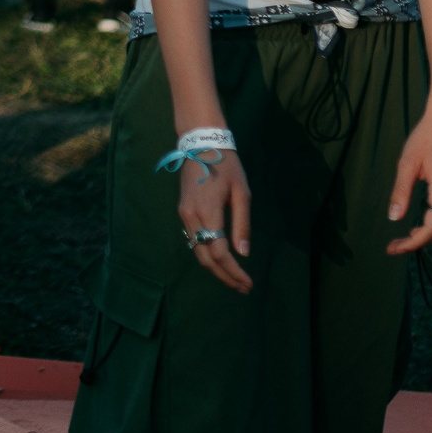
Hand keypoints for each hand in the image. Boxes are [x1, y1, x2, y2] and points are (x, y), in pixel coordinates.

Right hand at [176, 146, 253, 293]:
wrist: (200, 144)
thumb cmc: (226, 166)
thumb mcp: (242, 193)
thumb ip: (242, 224)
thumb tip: (244, 253)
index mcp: (208, 212)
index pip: (219, 252)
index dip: (234, 271)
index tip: (248, 283)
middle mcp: (191, 217)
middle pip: (205, 258)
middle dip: (225, 276)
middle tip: (243, 288)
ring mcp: (184, 215)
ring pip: (197, 251)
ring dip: (216, 269)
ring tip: (234, 279)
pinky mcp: (183, 212)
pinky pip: (193, 240)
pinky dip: (206, 255)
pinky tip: (221, 260)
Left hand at [385, 106, 431, 254]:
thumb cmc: (426, 138)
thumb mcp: (407, 163)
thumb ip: (401, 192)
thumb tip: (394, 218)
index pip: (430, 230)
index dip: (411, 243)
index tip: (392, 248)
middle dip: (416, 242)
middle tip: (392, 246)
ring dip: (425, 235)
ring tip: (402, 237)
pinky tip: (417, 223)